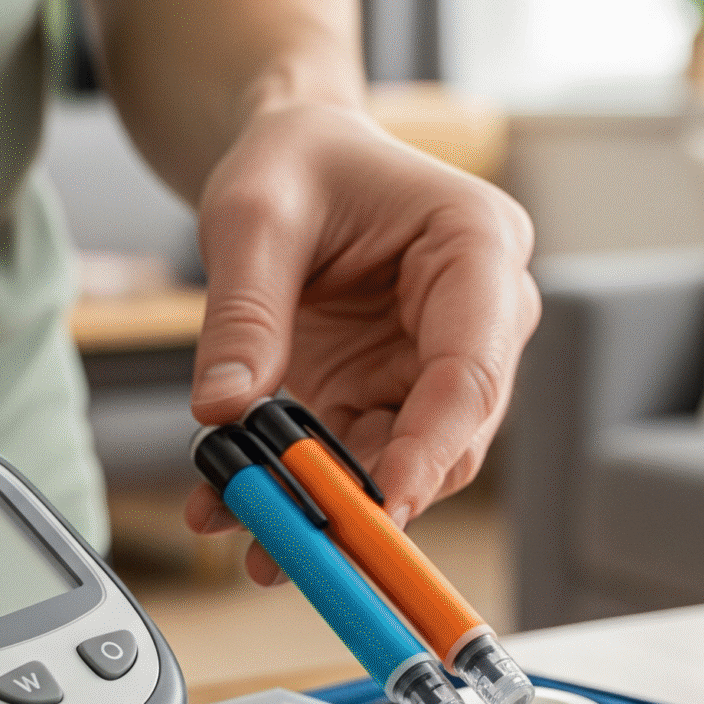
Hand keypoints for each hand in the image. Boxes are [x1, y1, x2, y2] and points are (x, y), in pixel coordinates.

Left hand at [183, 101, 539, 582]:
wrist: (294, 159)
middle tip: (299, 544)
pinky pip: (355, 460)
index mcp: (476, 246)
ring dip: (332, 509)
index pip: (470, 370)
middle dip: (371, 497)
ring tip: (257, 543)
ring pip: (404, 464)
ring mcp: (435, 365)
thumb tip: (224, 413)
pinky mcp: (390, 398)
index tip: (380, 508)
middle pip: (448, 436)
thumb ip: (243, 314)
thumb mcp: (253, 216)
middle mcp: (478, 317)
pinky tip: (234, 507)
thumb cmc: (297, 161)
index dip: (429, 450)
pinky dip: (300, 490)